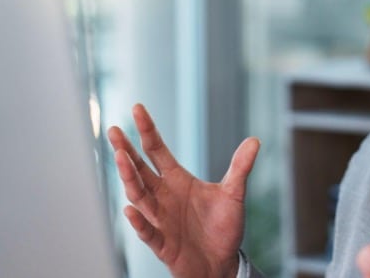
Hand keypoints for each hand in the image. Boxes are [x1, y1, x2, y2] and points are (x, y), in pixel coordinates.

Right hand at [108, 104, 259, 277]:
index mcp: (177, 180)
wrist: (221, 263)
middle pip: (140, 170)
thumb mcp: (234, 194)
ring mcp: (160, 219)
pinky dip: (139, 222)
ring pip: (140, 197)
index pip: (157, 150)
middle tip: (114, 131)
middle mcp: (163, 197)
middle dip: (126, 151)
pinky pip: (148, 232)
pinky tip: (131, 209)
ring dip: (129, 179)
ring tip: (121, 158)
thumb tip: (255, 141)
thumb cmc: (222, 228)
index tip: (137, 108)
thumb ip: (239, 168)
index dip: (147, 130)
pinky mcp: (163, 244)